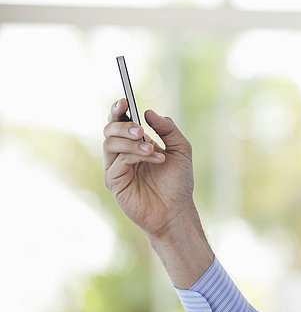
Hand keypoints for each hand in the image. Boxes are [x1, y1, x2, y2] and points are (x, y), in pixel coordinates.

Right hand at [103, 98, 193, 237]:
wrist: (177, 210)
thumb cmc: (178, 182)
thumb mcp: (181, 150)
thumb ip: (168, 129)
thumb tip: (149, 112)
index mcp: (135, 143)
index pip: (120, 122)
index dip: (118, 110)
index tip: (124, 101)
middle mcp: (123, 153)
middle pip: (109, 129)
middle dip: (122, 125)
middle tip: (140, 130)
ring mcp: (116, 167)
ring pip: (110, 143)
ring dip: (131, 142)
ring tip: (152, 149)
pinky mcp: (114, 181)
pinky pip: (118, 161)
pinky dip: (137, 156)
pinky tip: (156, 159)